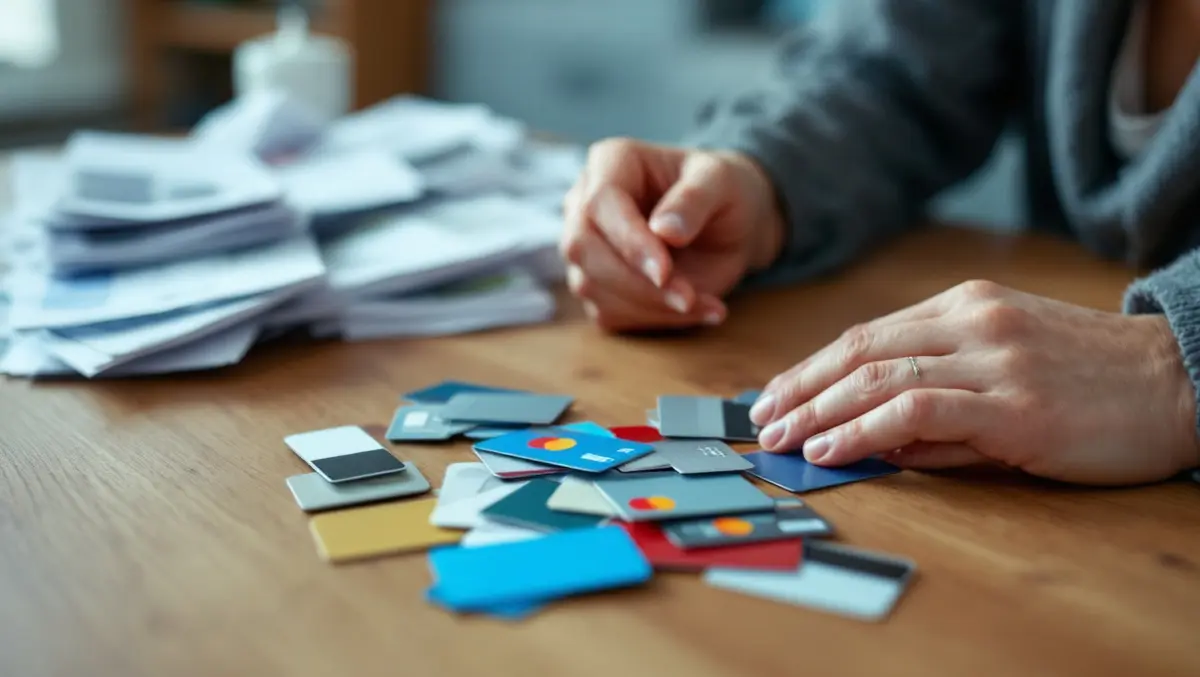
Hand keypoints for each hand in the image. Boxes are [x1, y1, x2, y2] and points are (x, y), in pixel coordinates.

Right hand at [560, 138, 784, 331]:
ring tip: (706, 305)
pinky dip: (654, 320)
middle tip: (689, 298)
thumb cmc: (724, 191)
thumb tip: (664, 230)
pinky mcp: (598, 286)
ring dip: (649, 306)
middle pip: (583, 249)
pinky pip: (609, 313)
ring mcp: (587, 247)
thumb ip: (694, 199)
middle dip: (635, 282)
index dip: (629, 242)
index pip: (600, 204)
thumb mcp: (722, 182)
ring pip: (591, 287)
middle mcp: (585, 202)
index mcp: (611, 162)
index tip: (665, 273)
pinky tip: (697, 311)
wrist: (731, 224)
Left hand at [749, 280, 1199, 485]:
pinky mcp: (1015, 406)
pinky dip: (864, 429)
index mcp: (966, 307)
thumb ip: (939, 395)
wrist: (1183, 381)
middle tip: (760, 421)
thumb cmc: (1092, 381)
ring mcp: (994, 360)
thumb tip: (872, 437)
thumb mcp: (1008, 367)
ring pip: (879, 377)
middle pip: (859, 351)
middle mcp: (973, 322)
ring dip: (819, 411)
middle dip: (800, 389)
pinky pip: (918, 410)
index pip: (866, 335)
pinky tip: (831, 448)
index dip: (811, 368)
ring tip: (782, 439)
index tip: (775, 395)